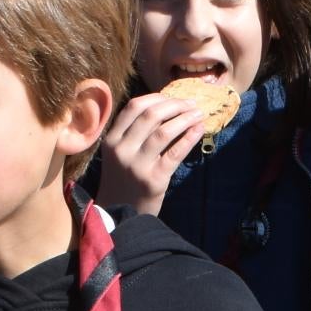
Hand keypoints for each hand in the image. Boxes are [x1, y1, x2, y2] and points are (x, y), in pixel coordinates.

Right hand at [97, 92, 205, 215]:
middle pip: (151, 114)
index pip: (134, 106)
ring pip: (164, 131)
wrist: (120, 213)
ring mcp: (137, 165)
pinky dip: (190, 137)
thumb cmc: (124, 179)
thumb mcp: (120, 153)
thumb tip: (167, 105)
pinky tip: (199, 130)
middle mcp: (122, 149)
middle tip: (191, 104)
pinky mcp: (154, 179)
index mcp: (111, 139)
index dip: (157, 97)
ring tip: (198, 115)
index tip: (173, 97)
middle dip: (175, 104)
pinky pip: (175, 152)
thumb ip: (134, 131)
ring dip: (185, 118)